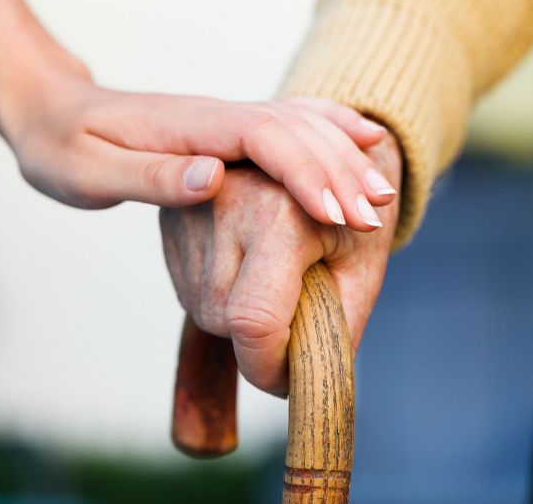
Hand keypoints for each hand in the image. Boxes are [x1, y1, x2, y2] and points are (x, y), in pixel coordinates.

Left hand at [0, 50, 396, 225]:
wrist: (47, 108)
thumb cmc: (60, 147)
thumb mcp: (88, 172)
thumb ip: (150, 177)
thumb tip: (214, 178)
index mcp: (187, 127)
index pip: (262, 138)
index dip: (304, 172)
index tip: (337, 213)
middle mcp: (214, 116)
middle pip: (292, 131)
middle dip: (337, 171)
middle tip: (376, 216)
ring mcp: (222, 118)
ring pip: (298, 125)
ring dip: (341, 156)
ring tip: (381, 193)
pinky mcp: (223, 129)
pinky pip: (287, 122)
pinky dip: (328, 128)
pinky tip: (361, 138)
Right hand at [160, 131, 401, 394]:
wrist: (323, 149)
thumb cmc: (352, 211)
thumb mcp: (362, 268)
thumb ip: (336, 328)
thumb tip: (301, 382)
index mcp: (280, 211)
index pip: (253, 319)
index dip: (268, 367)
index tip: (288, 381)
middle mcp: (223, 200)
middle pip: (224, 320)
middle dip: (260, 341)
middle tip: (297, 314)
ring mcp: (189, 206)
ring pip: (203, 309)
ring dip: (238, 318)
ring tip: (275, 279)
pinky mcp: (170, 216)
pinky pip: (189, 288)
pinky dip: (221, 296)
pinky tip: (248, 266)